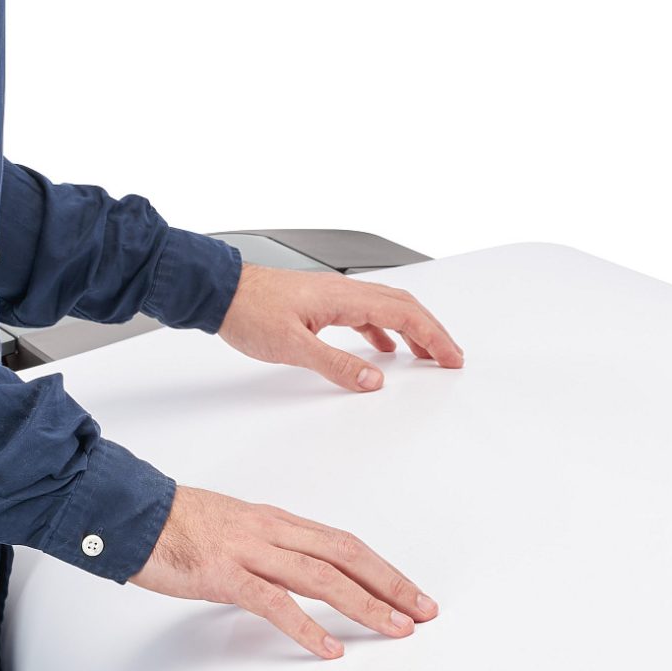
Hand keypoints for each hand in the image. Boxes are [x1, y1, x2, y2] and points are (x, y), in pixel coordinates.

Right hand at [130, 487, 436, 658]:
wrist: (125, 512)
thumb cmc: (172, 524)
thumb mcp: (232, 531)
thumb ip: (267, 550)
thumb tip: (295, 573)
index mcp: (277, 521)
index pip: (345, 544)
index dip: (383, 569)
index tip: (411, 593)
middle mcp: (272, 532)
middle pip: (347, 555)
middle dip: (391, 585)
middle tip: (424, 612)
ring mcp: (249, 551)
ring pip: (322, 577)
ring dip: (365, 605)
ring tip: (395, 629)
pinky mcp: (223, 574)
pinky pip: (274, 601)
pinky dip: (307, 626)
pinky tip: (330, 647)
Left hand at [217, 264, 463, 390]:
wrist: (221, 292)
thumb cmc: (249, 312)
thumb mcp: (293, 347)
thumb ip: (336, 365)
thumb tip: (374, 380)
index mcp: (345, 298)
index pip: (404, 315)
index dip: (433, 337)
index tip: (451, 357)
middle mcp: (345, 290)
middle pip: (404, 307)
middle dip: (432, 332)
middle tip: (451, 357)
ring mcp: (334, 295)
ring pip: (387, 307)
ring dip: (412, 330)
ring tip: (425, 354)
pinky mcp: (322, 302)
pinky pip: (366, 312)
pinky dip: (384, 329)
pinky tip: (382, 348)